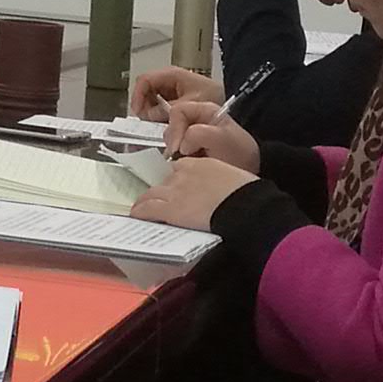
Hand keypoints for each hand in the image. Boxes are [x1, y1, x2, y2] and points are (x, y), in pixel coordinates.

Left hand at [131, 154, 257, 231]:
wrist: (244, 205)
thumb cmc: (246, 194)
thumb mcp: (232, 178)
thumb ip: (220, 182)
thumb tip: (224, 192)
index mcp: (200, 164)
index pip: (180, 168)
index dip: (176, 179)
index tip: (176, 188)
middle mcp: (182, 174)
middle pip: (164, 181)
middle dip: (161, 191)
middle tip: (158, 200)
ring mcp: (174, 191)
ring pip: (151, 194)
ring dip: (145, 202)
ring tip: (141, 209)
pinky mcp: (170, 209)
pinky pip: (148, 209)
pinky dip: (140, 212)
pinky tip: (136, 217)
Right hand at [132, 64, 225, 120]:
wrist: (227, 104)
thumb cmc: (213, 97)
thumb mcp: (190, 104)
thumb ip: (168, 109)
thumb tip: (150, 115)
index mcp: (171, 75)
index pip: (145, 80)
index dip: (138, 95)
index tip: (137, 111)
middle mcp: (167, 80)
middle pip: (145, 91)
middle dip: (143, 106)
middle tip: (147, 121)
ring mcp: (169, 90)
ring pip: (149, 100)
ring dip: (150, 112)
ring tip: (157, 124)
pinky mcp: (171, 99)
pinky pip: (157, 106)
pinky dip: (157, 115)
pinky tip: (163, 123)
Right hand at [162, 99, 261, 171]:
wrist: (246, 178)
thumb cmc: (241, 155)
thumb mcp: (223, 139)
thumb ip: (198, 135)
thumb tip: (180, 144)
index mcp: (205, 110)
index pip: (178, 111)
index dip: (175, 128)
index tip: (178, 148)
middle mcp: (196, 121)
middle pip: (171, 125)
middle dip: (174, 142)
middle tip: (181, 158)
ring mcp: (191, 138)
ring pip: (170, 141)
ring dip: (175, 154)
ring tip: (189, 164)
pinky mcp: (187, 153)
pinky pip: (173, 154)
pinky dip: (176, 162)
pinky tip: (188, 168)